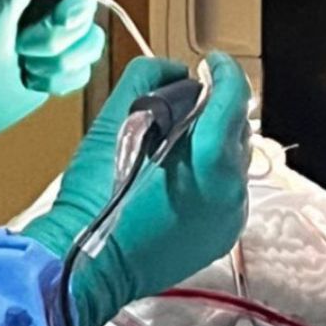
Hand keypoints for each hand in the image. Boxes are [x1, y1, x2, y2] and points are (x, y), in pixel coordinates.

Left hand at [0, 0, 103, 172]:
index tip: (55, 21)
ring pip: (89, 45)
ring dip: (59, 61)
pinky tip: (31, 82)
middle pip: (85, 15)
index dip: (75, 2)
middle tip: (21, 47)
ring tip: (24, 66)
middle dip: (57, 37)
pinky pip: (81, 72)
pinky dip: (60, 81)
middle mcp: (40, 10)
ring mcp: (48, 41)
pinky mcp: (51, 70)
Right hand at [26, 51, 251, 325]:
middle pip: (237, 128)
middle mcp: (231, 189)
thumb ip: (148, 79)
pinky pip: (228, 190)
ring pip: (235, 160)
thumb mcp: (113, 121)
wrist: (87, 264)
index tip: (211, 61)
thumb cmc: (95, 194)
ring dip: (215, 140)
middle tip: (186, 99)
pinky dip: (212, 172)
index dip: (224, 71)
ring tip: (180, 137)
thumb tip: (175, 73)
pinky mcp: (222, 236)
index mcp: (209, 160)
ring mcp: (230, 217)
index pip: (234, 98)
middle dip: (217, 107)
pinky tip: (181, 172)